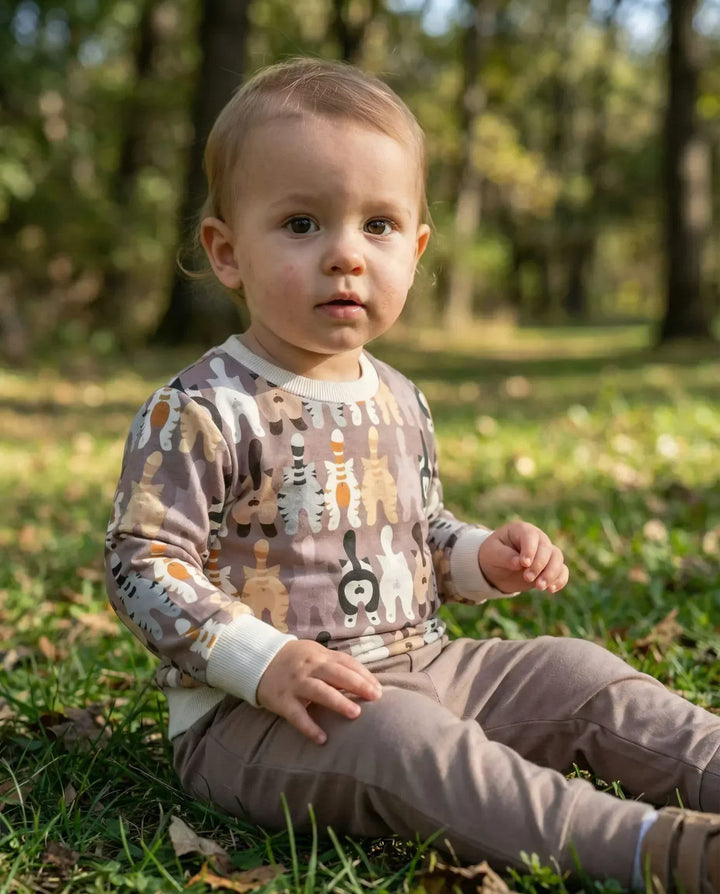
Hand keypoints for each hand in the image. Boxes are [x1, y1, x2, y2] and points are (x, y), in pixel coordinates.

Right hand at [256, 640, 381, 744]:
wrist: (258, 660)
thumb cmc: (294, 660)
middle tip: (376, 697)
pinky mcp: (282, 700)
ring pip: (319, 691)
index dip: (364, 675)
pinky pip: (297, 715)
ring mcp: (295, 683)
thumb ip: (335, 665)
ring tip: (355, 713)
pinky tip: (322, 739)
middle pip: (337, 674)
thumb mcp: (314, 654)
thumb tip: (364, 680)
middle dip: (358, 684)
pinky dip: (309, 727)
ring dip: (338, 701)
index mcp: (320, 655)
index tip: (379, 690)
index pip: (347, 663)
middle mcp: (309, 667)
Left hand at [478, 521, 568, 594]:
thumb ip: (504, 556)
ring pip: (557, 558)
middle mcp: (537, 538)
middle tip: (527, 578)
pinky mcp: (550, 567)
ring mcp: (546, 552)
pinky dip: (560, 580)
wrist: (496, 566)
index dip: (530, 550)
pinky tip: (551, 590)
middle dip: (539, 565)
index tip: (524, 564)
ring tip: (540, 587)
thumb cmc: (492, 554)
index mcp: (521, 530)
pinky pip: (562, 570)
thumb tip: (518, 563)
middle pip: (547, 548)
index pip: (530, 536)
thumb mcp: (492, 553)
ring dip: (551, 574)